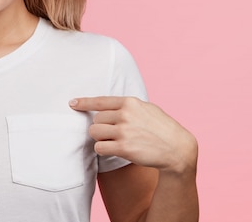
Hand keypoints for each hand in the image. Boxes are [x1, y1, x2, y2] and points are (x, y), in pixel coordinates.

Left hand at [69, 96, 196, 174]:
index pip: (100, 101)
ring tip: (114, 141)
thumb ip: (129, 106)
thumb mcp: (148, 109)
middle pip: (96, 120)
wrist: (178, 149)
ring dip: (100, 139)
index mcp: (130, 102)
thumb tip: (109, 106)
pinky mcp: (123, 148)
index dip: (84, 102)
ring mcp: (123, 131)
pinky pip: (99, 147)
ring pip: (94, 133)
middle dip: (101, 127)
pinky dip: (103, 150)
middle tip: (114, 134)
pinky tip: (114, 150)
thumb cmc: (163, 128)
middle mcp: (125, 115)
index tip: (72, 103)